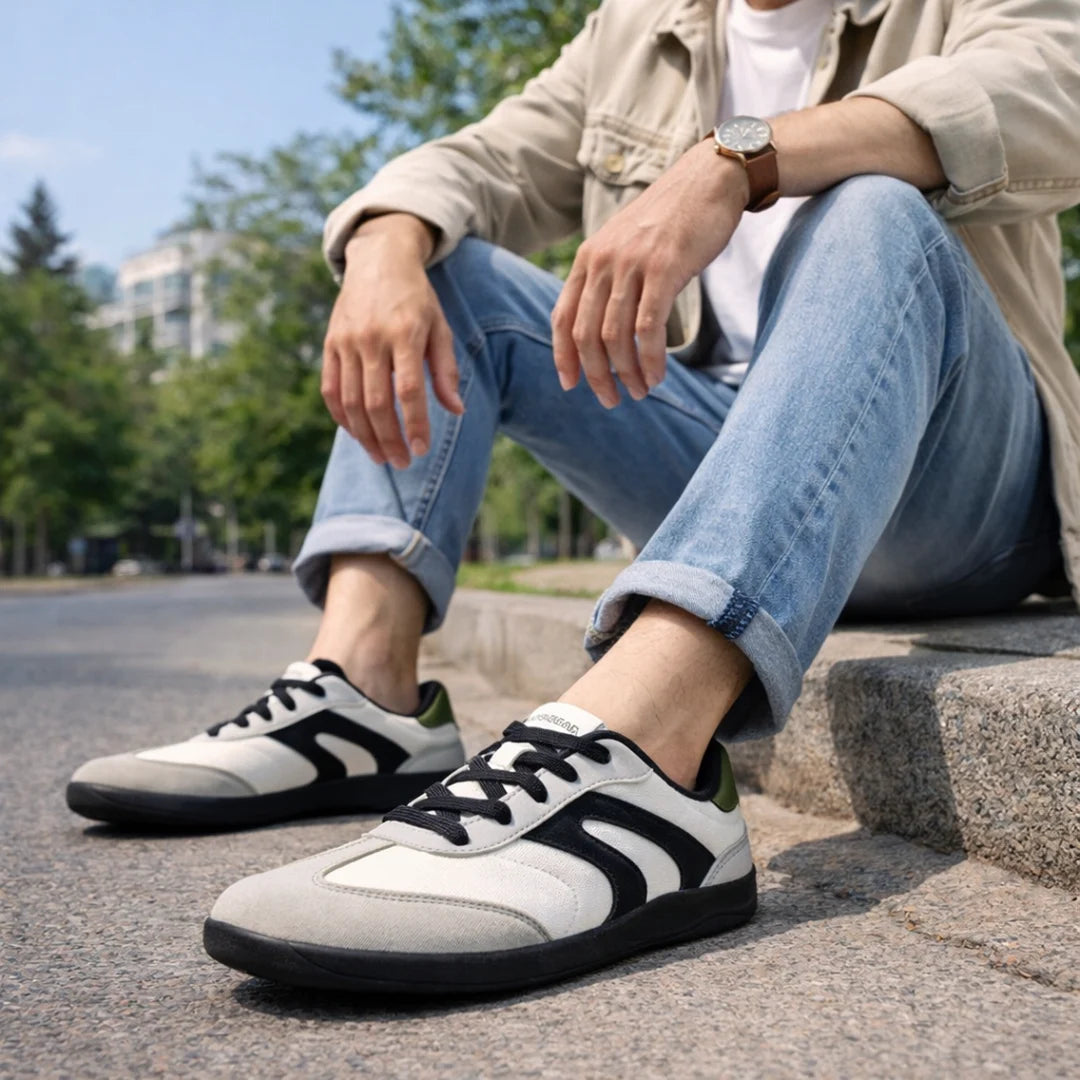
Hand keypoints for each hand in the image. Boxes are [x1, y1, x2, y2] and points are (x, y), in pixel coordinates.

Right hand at [322, 213, 463, 467]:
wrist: (379, 259)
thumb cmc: (417, 299)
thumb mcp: (440, 327)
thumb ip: (446, 370)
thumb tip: (456, 411)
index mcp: (405, 334)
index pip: (409, 391)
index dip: (415, 425)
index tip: (422, 450)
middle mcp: (372, 339)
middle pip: (376, 403)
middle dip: (390, 439)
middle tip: (403, 462)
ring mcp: (346, 342)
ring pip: (350, 402)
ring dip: (366, 436)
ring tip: (382, 457)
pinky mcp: (330, 344)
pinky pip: (330, 390)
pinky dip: (342, 417)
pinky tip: (357, 434)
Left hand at [551, 140, 748, 406]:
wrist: (710, 178)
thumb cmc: (673, 219)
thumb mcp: (627, 245)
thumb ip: (609, 279)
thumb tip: (601, 329)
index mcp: (588, 258)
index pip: (562, 317)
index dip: (564, 357)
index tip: (571, 385)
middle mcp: (603, 261)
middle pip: (586, 335)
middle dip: (597, 375)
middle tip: (612, 400)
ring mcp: (632, 264)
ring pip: (616, 336)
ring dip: (627, 373)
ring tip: (642, 392)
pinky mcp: (664, 269)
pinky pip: (648, 328)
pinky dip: (649, 359)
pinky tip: (658, 375)